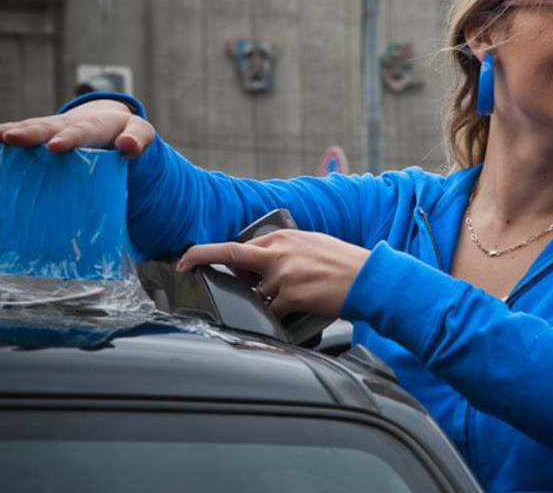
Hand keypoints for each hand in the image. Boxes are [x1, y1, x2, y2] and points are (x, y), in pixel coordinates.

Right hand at [0, 99, 156, 156]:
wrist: (108, 123)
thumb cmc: (124, 132)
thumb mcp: (140, 133)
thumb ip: (138, 139)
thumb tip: (128, 148)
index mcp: (93, 126)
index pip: (82, 132)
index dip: (69, 138)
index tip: (55, 148)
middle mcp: (65, 124)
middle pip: (46, 127)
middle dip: (30, 133)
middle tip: (11, 138)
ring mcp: (46, 128)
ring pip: (24, 128)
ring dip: (5, 132)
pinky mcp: (32, 135)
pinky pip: (8, 133)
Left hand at [176, 230, 368, 318]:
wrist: (368, 278)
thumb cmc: (343, 263)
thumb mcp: (310, 245)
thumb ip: (283, 252)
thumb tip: (259, 267)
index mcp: (283, 237)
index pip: (238, 245)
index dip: (210, 252)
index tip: (188, 257)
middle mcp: (279, 253)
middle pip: (231, 256)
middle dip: (201, 257)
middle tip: (184, 264)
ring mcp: (283, 275)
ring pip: (257, 295)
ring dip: (268, 301)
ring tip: (298, 296)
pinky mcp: (291, 296)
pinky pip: (272, 311)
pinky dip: (279, 315)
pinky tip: (297, 310)